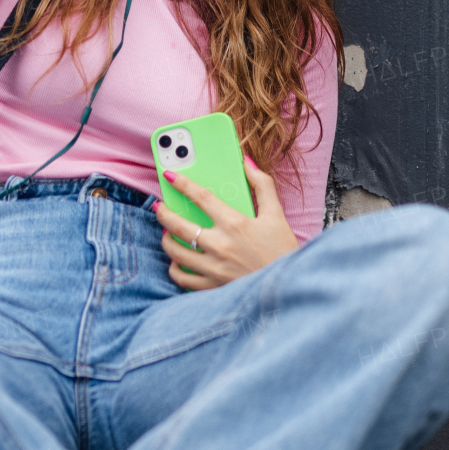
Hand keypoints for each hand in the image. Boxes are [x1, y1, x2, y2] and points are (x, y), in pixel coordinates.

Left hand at [155, 156, 299, 288]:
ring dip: (166, 239)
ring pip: (175, 253)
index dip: (182, 183)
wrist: (289, 287)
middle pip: (179, 225)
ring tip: (167, 232)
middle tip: (159, 206)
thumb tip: (248, 162)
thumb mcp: (276, 215)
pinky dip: (175, 268)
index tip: (169, 175)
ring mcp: (214, 269)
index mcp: (235, 224)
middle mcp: (220, 246)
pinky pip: (182, 278)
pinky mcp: (212, 287)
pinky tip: (178, 260)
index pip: (201, 197)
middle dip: (163, 213)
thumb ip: (262, 185)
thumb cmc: (283, 251)